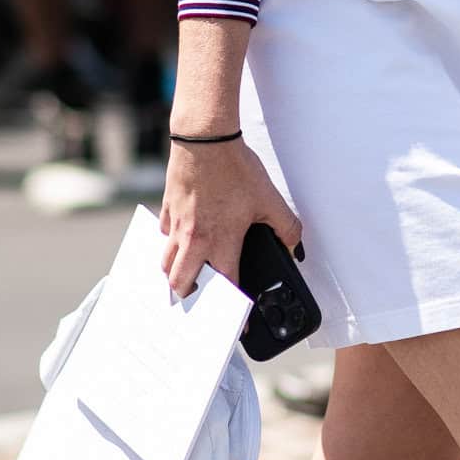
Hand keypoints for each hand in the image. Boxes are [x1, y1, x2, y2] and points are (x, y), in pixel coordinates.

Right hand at [161, 137, 301, 298]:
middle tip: (202, 297)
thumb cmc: (235, 168)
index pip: (226, 287)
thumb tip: (295, 246)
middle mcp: (194, 239)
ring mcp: (176, 225)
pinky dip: (170, 241)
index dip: (234, 308)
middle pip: (181, 283)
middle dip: (190, 296)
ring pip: (166, 262)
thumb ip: (286, 227)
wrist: (205, 138)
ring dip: (175, 272)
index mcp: (221, 242)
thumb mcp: (270, 199)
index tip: (239, 321)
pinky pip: (164, 234)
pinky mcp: (167, 208)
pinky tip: (181, 236)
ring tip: (187, 274)